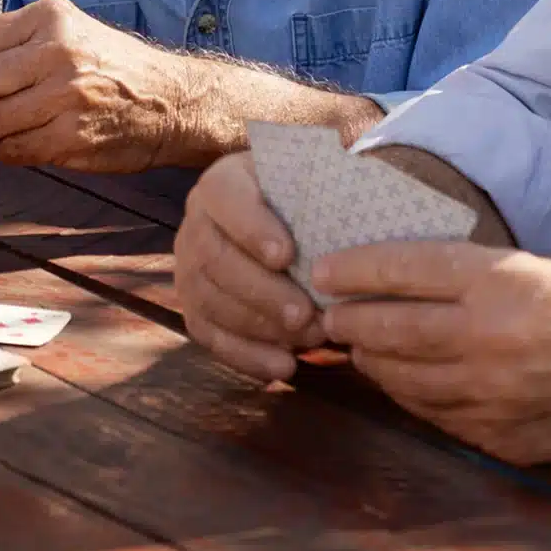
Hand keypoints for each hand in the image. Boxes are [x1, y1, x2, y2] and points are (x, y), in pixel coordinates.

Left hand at [0, 0, 185, 171]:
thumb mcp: (68, 32)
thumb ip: (14, 43)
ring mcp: (67, 95)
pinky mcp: (74, 136)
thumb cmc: (111, 67)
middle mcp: (58, 51)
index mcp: (49, 18)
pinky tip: (22, 145)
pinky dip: (7, 153)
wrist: (172, 101)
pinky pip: (14, 151)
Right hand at [174, 151, 322, 380]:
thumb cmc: (304, 205)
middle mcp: (195, 223)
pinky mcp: (194, 307)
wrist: (281, 227)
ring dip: (259, 327)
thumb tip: (361, 187)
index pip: (225, 197)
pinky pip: (209, 335)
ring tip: (308, 340)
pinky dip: (245, 356)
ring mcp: (188, 268)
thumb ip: (325, 187)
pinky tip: (283, 367)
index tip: (286, 255)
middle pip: (214, 258)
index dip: (251, 227)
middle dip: (261, 291)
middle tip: (306, 315)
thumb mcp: (310, 183)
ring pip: (209, 300)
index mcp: (222, 184)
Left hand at [316, 243, 550, 464]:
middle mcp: (489, 340)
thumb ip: (463, 273)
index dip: (354, 269)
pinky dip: (404, 393)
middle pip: (389, 328)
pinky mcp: (495, 438)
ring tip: (355, 344)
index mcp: (500, 285)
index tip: (323, 270)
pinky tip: (396, 378)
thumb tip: (389, 272)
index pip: (404, 269)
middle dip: (347, 320)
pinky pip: (427, 413)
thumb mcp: (532, 267)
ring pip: (399, 377)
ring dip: (369, 360)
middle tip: (326, 312)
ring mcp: (490, 396)